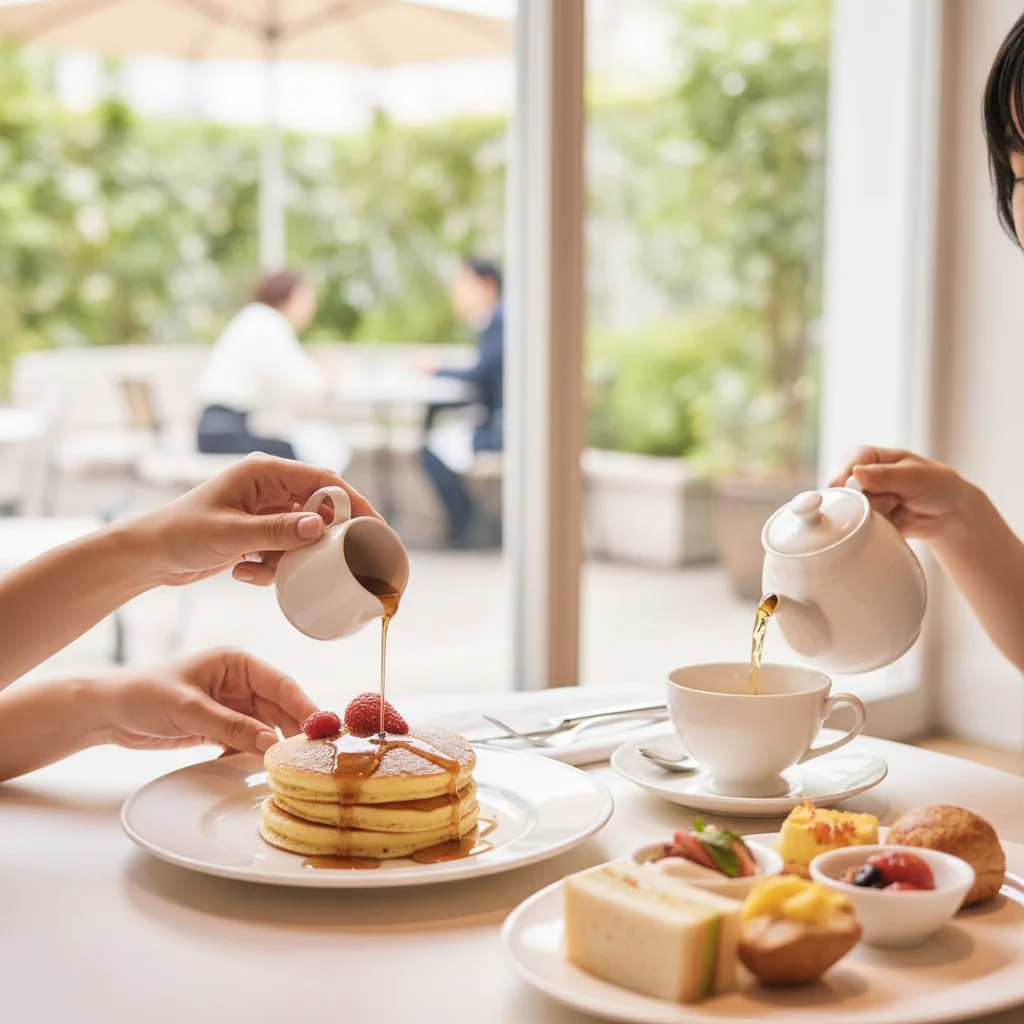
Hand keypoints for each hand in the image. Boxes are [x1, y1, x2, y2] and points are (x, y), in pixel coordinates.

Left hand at [97, 648, 317, 755]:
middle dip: (293, 733)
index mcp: (239, 663)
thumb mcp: (190, 709)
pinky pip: (248, 742)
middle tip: (312, 759)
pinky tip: (258, 772)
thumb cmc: (145, 694)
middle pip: (280, 709)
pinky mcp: (222, 727)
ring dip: (274, 748)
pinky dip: (253, 756)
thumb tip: (272, 746)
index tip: (323, 731)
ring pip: (266, 729)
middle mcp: (241, 682)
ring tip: (288, 770)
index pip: (282, 685)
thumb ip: (233, 727)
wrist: (107, 712)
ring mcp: (233, 706)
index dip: (305, 707)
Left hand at [134, 452, 380, 586]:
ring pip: (303, 534)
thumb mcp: (231, 534)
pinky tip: (244, 572)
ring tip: (261, 568)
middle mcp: (268, 487)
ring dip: (291, 558)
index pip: (323, 480)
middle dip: (324, 538)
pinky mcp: (259, 533)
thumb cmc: (180, 534)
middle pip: (319, 508)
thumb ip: (276, 531)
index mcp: (264, 471)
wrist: (147, 557)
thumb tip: (320, 527)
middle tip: (340, 561)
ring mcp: (264, 511)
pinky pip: (285, 550)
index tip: (375, 527)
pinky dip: (273, 567)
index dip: (354, 501)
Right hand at [828, 446, 972, 538]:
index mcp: (865, 457)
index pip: (845, 467)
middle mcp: (857, 478)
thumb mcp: (915, 476)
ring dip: (873, 516)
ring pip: (849, 513)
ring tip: (896, 508)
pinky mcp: (862, 521)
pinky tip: (892, 522)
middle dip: (867, 502)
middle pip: (843, 493)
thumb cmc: (936, 485)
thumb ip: (885, 475)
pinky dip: (873, 529)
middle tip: (893, 500)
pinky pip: (856, 530)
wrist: (948, 515)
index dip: (854, 482)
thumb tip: (855, 473)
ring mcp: (859, 501)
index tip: (872, 491)